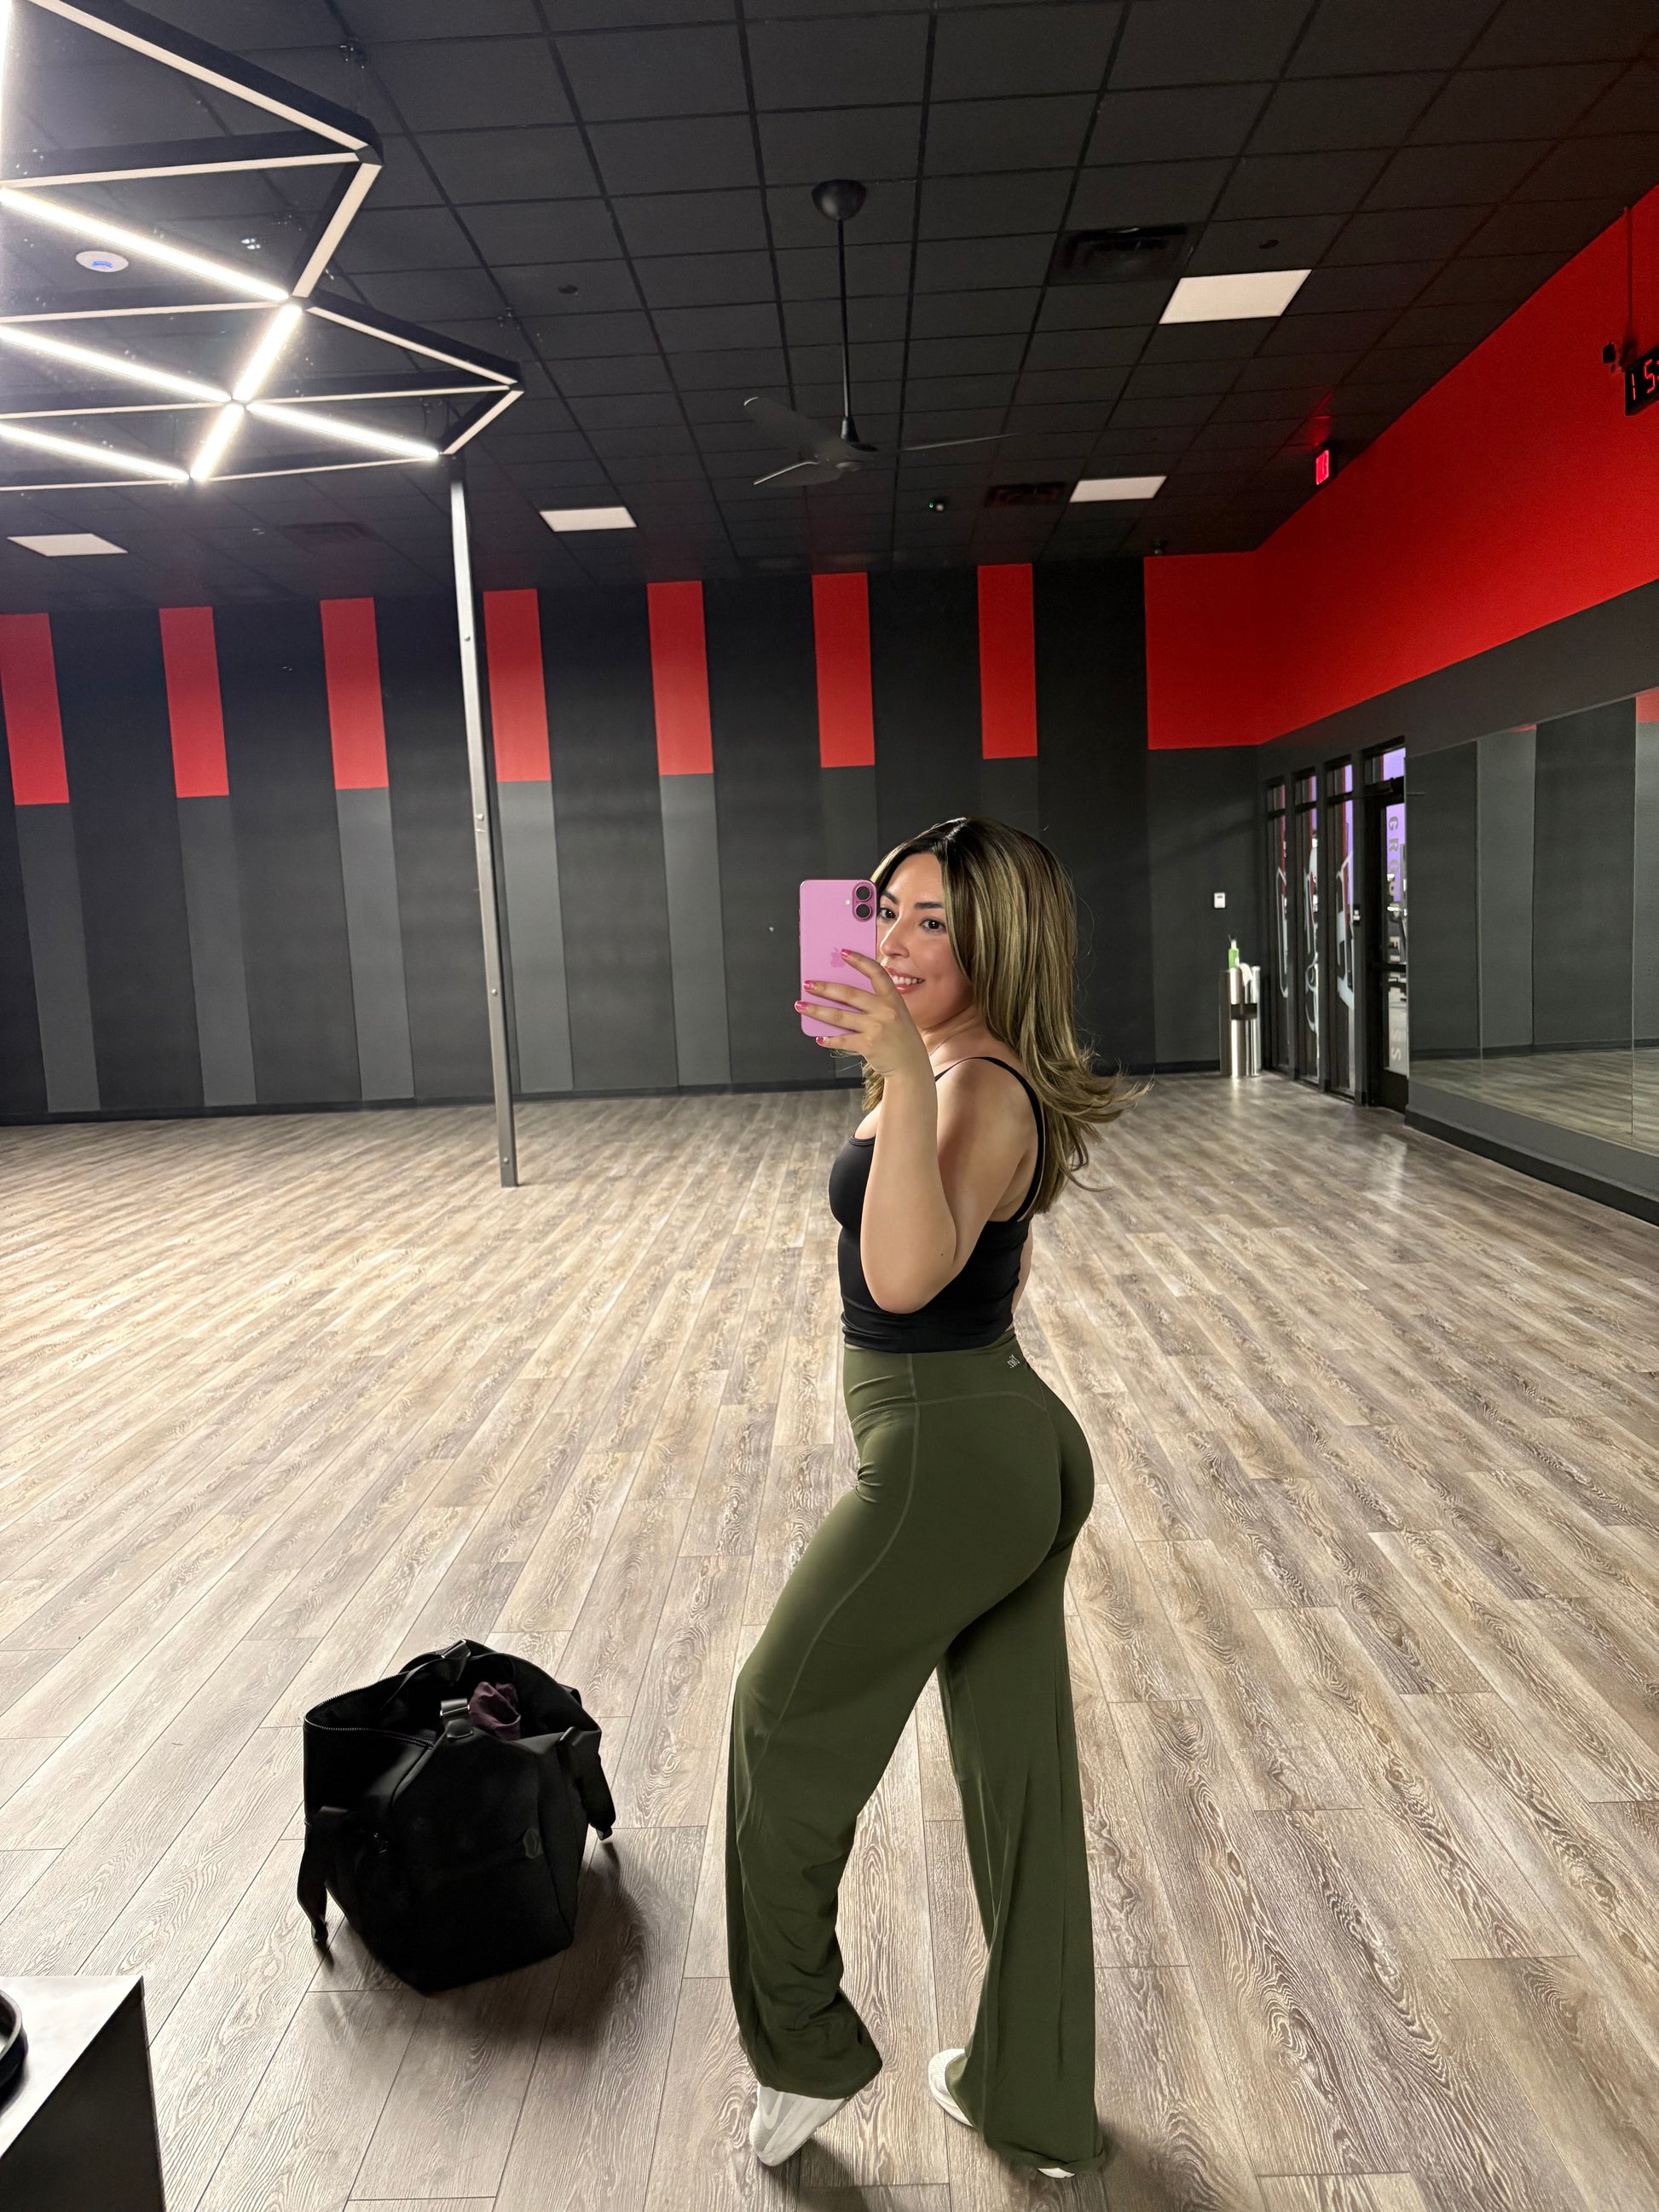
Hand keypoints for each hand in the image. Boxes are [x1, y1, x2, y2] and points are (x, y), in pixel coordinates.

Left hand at [796, 949, 930, 1079]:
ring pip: (839, 1016)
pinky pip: (842, 1039)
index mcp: (893, 999)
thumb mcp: (897, 1014)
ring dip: (816, 1010)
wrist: (911, 1066)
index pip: (876, 973)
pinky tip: (819, 1037)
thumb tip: (842, 996)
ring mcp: (876, 1027)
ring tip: (801, 1006)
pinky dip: (828, 1039)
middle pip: (849, 993)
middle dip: (824, 987)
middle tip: (807, 984)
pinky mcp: (868, 1045)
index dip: (859, 961)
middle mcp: (885, 1010)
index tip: (843, 953)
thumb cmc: (900, 1038)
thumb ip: (877, 1004)